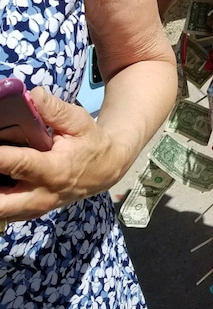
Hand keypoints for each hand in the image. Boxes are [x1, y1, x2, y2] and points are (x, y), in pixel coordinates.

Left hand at [0, 87, 126, 221]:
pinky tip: (3, 175)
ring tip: (1, 163)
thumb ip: (53, 109)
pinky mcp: (29, 213)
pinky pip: (3, 212)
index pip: (16, 164)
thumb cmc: (91, 142)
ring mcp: (34, 209)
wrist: (106, 169)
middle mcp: (40, 195)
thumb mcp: (79, 121)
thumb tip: (30, 95)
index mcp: (53, 170)